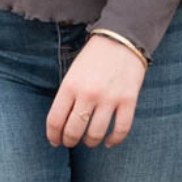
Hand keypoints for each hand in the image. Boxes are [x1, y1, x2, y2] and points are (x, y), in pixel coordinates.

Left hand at [47, 33, 146, 148]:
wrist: (121, 39)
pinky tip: (108, 142)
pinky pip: (121, 129)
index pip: (55, 120)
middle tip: (70, 142)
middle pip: (73, 130)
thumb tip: (62, 125)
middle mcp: (88, 94)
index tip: (55, 141)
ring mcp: (109, 98)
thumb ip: (67, 97)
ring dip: (90, 142)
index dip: (53, 136)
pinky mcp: (128, 100)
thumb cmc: (93, 58)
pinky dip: (114, 140)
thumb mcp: (72, 74)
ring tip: (89, 141)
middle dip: (69, 141)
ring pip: (95, 134)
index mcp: (70, 86)